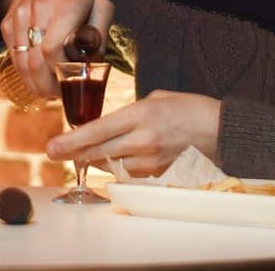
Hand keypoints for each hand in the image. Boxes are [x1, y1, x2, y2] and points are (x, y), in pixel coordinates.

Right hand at [1, 0, 114, 97]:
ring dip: (35, 84)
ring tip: (50, 88)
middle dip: (48, 87)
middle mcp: (38, 10)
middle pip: (35, 63)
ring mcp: (19, 17)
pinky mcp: (7, 25)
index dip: (61, 73)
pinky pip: (14, 58)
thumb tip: (91, 69)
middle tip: (60, 93)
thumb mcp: (101, 8)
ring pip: (21, 65)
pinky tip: (38, 72)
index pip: (53, 50)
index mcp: (66, 6)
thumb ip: (100, 38)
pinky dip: (25, 72)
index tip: (71, 83)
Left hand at [45, 90, 220, 176]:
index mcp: (140, 114)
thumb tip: (107, 126)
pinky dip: (120, 166)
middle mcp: (143, 140)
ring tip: (91, 151)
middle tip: (57, 153)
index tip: (52, 147)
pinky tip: (121, 157)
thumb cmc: (189, 109)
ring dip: (98, 159)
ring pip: (111, 166)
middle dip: (74, 154)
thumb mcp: (155, 99)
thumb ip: (129, 113)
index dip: (70, 141)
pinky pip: (129, 173)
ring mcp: (151, 161)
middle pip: (97, 153)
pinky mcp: (158, 175)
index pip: (96, 131)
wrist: (222, 131)